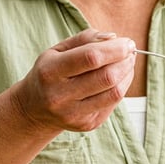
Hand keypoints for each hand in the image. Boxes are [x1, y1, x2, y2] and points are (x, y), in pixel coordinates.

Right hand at [11, 28, 135, 133]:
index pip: (91, 58)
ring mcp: (73, 114)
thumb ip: (85, 39)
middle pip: (106, 77)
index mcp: (50, 72)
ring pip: (114, 92)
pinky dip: (122, 86)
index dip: (115, 49)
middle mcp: (59, 96)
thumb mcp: (57, 50)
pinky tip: (119, 77)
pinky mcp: (86, 125)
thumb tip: (113, 38)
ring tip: (127, 62)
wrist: (34, 109)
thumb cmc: (50, 72)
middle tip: (130, 50)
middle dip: (125, 60)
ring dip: (128, 73)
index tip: (127, 42)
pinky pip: (113, 103)